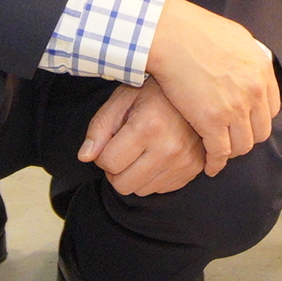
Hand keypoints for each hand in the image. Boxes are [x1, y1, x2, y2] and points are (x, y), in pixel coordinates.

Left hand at [77, 79, 206, 196]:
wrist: (196, 89)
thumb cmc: (154, 92)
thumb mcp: (122, 99)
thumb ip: (100, 127)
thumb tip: (85, 157)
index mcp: (148, 126)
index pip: (108, 163)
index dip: (102, 154)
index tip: (110, 141)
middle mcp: (169, 147)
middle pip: (123, 185)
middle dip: (116, 170)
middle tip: (123, 150)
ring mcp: (184, 161)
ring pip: (141, 191)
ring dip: (134, 176)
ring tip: (141, 151)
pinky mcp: (194, 168)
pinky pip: (160, 189)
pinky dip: (153, 177)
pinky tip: (157, 155)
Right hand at [142, 0, 279, 169]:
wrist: (170, 35)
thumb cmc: (194, 29)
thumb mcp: (235, 37)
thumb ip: (247, 57)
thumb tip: (250, 66)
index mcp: (261, 70)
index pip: (271, 108)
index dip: (257, 119)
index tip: (245, 123)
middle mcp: (254, 91)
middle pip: (260, 130)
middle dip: (246, 138)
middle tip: (232, 140)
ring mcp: (236, 108)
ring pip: (243, 145)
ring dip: (232, 151)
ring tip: (219, 152)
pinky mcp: (212, 121)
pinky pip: (220, 152)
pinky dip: (216, 162)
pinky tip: (209, 165)